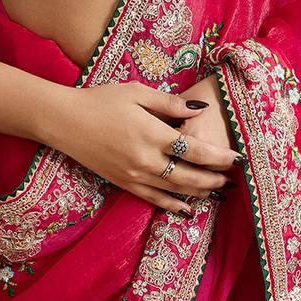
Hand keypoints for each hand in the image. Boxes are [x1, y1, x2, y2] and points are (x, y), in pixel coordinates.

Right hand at [43, 80, 241, 214]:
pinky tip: (187, 207)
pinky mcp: (123, 183)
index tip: (237, 157)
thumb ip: (169, 103)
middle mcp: (145, 159)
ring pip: (174, 190)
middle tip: (233, 176)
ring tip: (218, 190)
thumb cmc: (100, 100)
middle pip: (189, 175)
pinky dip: (173, 205)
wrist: (64, 121)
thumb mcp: (136, 93)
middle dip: (214, 178)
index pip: (194, 149)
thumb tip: (199, 110)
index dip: (219, 156)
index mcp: (151, 134)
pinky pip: (153, 199)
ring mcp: (134, 175)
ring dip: (199, 192)